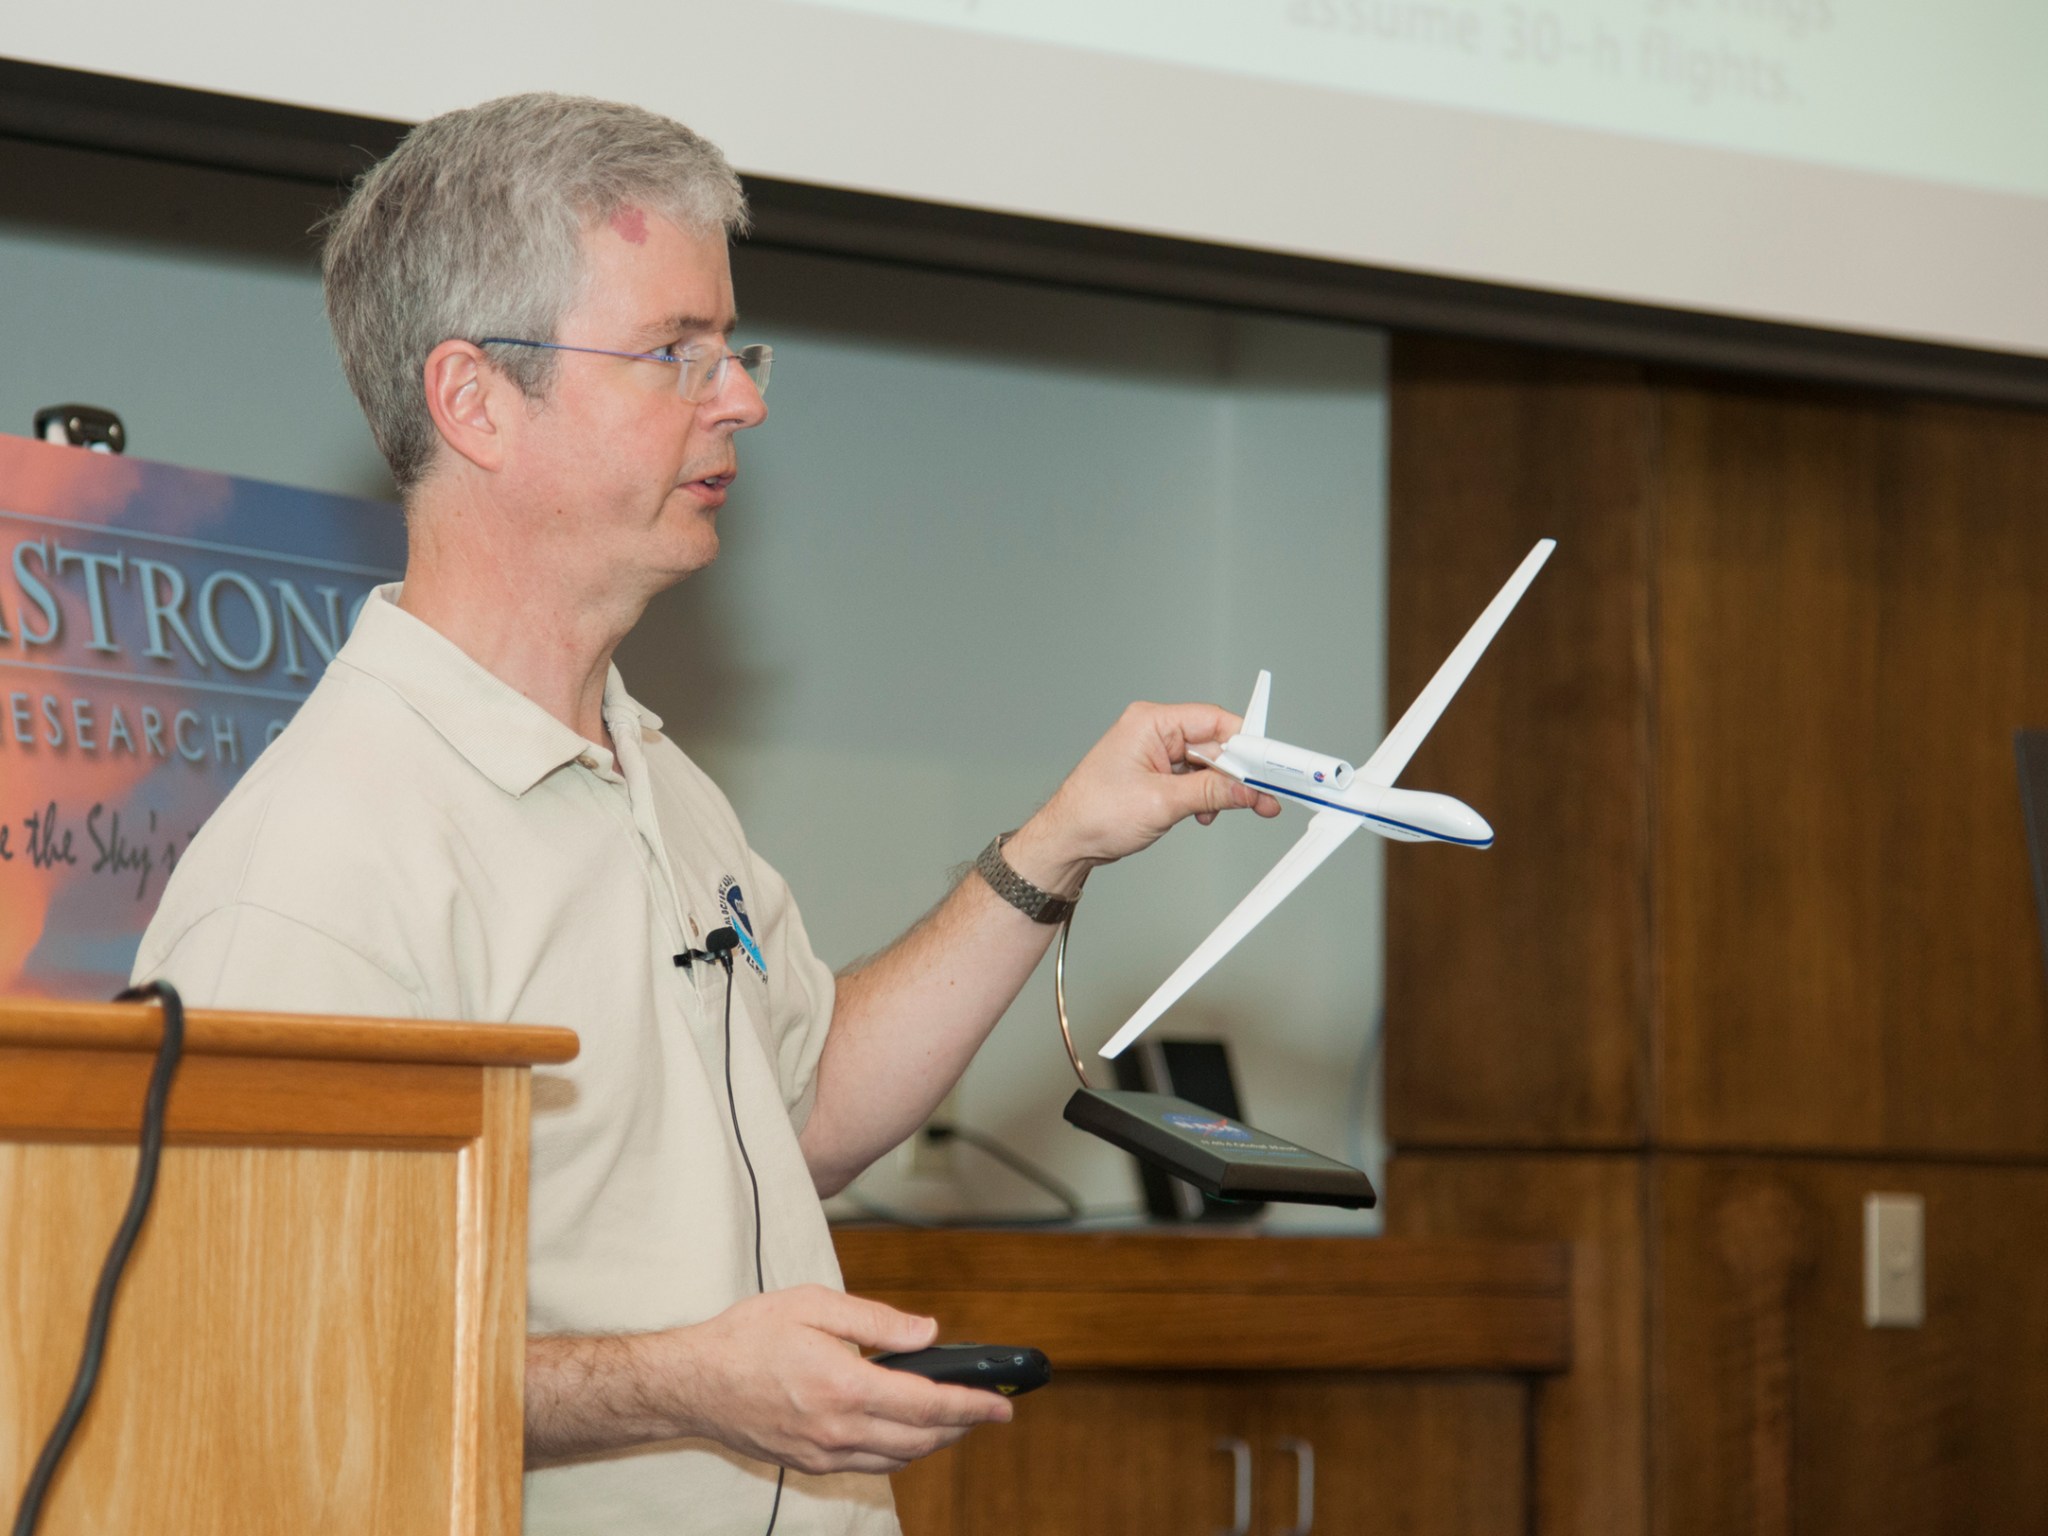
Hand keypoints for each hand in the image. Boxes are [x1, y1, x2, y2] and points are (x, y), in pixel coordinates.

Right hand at [662, 1285, 1012, 1474]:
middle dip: (962, 1426)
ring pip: (898, 1460)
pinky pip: (869, 1466)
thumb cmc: (748, 1335)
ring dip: (933, 1442)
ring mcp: (823, 1453)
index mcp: (844, 1386)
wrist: (692, 1382)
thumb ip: (876, 1320)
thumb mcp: (813, 1304)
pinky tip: (905, 1431)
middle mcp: (838, 1429)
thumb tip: (928, 1333)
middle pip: (921, 1439)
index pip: (926, 1403)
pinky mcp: (809, 1463)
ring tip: (953, 1418)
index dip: (971, 1405)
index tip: (1002, 1404)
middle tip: (988, 1411)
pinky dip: (898, 1452)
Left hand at [1007, 701, 1282, 892]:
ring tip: (1237, 810)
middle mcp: (1153, 732)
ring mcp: (1154, 753)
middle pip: (1214, 744)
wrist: (1067, 841)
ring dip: (1221, 788)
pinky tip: (1205, 814)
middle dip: (1238, 773)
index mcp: (1150, 722)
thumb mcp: (1162, 803)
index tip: (1271, 762)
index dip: (1247, 742)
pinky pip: (1192, 778)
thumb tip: (1246, 788)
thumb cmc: (1094, 814)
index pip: (1213, 721)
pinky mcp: (1155, 774)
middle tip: (1265, 796)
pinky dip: (1205, 796)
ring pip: (1206, 764)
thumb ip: (1210, 791)